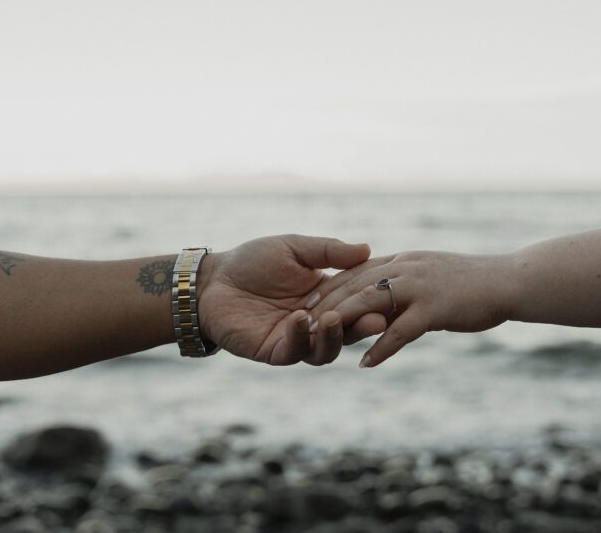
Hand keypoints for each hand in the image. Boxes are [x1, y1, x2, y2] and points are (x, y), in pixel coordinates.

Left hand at [195, 234, 380, 364]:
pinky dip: (299, 338)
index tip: (387, 295)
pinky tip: (300, 319)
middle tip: (374, 319)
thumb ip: (328, 251)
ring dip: (333, 337)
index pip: (357, 303)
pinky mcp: (273, 351)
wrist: (213, 279)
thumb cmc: (252, 260)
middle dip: (362, 327)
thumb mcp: (294, 248)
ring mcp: (296, 339)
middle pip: (348, 332)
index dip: (372, 302)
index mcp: (326, 297)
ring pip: (325, 350)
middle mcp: (316, 322)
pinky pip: (294, 353)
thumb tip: (367, 248)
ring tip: (334, 317)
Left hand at [308, 251, 513, 367]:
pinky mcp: (435, 309)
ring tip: (319, 340)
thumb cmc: (473, 282)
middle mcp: (405, 270)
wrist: (509, 281)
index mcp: (403, 262)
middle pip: (354, 286)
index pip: (355, 272)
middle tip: (298, 322)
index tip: (305, 303)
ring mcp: (419, 288)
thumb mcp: (431, 274)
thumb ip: (405, 281)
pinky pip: (401, 331)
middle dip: (325, 304)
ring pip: (369, 303)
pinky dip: (382, 348)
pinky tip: (365, 364)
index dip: (328, 287)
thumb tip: (385, 296)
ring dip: (341, 323)